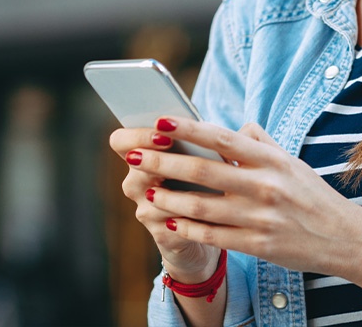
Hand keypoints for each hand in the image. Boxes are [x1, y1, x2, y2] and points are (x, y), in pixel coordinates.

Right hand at [109, 123, 220, 280]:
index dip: (137, 136)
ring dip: (181, 190)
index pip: (121, 141)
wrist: (208, 226)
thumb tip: (240, 128)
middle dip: (156, 158)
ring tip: (209, 184)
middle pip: (134, 165)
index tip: (164, 135)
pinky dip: (196, 215)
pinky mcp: (162, 234)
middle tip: (176, 150)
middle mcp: (136, 183)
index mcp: (142, 157)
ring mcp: (146, 210)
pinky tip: (215, 210)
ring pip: (157, 197)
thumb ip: (209, 140)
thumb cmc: (205, 178)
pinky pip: (176, 223)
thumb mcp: (204, 156)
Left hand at [123, 117, 361, 285]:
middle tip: (134, 154)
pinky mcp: (258, 245)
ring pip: (202, 206)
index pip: (221, 138)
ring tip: (143, 189)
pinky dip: (187, 227)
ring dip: (167, 197)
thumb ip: (259, 142)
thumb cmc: (312, 194)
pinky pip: (214, 235)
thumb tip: (234, 126)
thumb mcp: (290, 161)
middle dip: (163, 162)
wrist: (345, 238)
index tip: (158, 121)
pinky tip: (166, 220)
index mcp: (270, 159)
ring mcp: (260, 217)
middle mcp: (263, 185)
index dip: (187, 129)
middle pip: (203, 171)